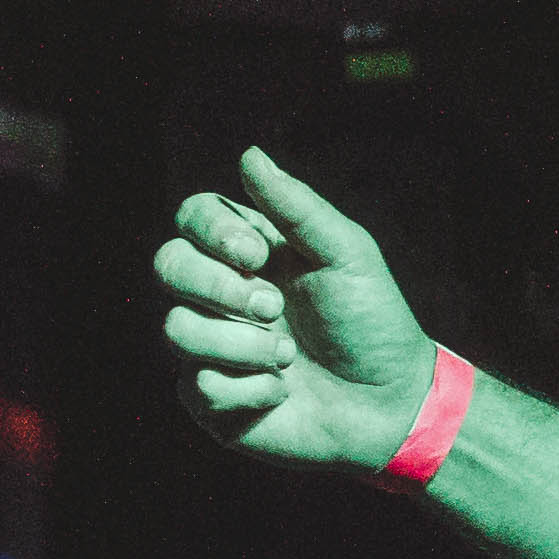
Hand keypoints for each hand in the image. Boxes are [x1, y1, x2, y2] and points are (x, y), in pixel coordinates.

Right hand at [153, 146, 454, 471]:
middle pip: (168, 266)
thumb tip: (249, 154)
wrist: (390, 404)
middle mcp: (220, 296)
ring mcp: (211, 348)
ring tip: (289, 356)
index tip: (256, 255)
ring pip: (177, 329)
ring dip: (241, 344)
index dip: (210, 232)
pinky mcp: (211, 401)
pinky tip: (283, 392)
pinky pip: (199, 387)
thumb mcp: (345, 254)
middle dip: (220, 288)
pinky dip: (251, 389)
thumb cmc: (370, 322)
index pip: (192, 219)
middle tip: (274, 308)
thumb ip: (296, 206)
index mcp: (247, 252)